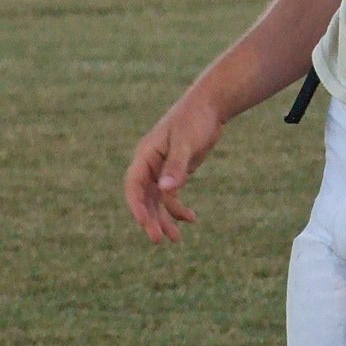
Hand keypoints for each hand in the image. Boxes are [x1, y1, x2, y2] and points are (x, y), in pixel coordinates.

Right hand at [124, 92, 222, 244]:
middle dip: (150, 219)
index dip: (137, 207)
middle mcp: (150, 164)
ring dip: (165, 219)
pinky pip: (171, 196)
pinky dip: (178, 209)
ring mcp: (162, 169)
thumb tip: (165, 190)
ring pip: (158, 201)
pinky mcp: (176, 172)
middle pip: (144, 198)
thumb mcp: (186, 142)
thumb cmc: (195, 119)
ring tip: (176, 240)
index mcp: (145, 155)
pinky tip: (192, 219)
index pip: (133, 186)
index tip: (146, 226)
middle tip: (159, 240)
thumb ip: (176, 166)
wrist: (211, 105)